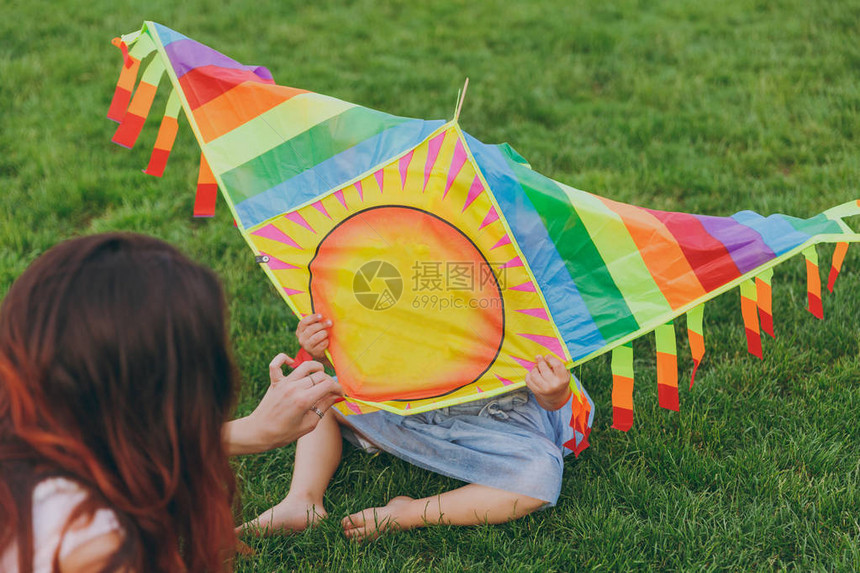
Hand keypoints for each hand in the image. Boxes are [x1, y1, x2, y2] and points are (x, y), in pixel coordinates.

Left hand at [224, 353, 342, 454]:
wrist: (259, 433)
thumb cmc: (284, 433)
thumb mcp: (309, 424)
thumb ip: (324, 407)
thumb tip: (335, 397)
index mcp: (304, 400)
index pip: (328, 385)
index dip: (338, 388)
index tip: (340, 394)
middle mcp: (294, 388)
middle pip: (319, 375)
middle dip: (329, 381)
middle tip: (331, 390)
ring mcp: (284, 383)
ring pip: (305, 365)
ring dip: (316, 367)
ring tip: (319, 375)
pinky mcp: (274, 382)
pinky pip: (277, 364)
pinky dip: (284, 359)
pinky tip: (291, 363)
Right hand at [297, 313, 331, 359]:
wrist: (320, 352)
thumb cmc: (318, 336)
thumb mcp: (314, 329)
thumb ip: (316, 322)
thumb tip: (326, 311)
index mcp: (300, 331)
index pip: (303, 322)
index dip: (312, 318)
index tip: (321, 315)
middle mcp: (301, 339)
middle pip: (311, 329)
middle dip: (322, 325)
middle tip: (330, 322)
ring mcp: (306, 346)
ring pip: (316, 337)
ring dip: (324, 333)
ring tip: (328, 333)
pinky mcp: (313, 352)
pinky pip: (322, 344)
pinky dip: (326, 341)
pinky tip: (327, 340)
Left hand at [525, 355, 571, 410]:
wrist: (556, 396)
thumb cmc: (560, 380)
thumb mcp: (564, 373)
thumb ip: (559, 364)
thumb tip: (546, 355)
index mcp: (563, 379)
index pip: (557, 365)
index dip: (550, 358)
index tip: (547, 356)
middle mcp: (554, 385)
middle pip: (543, 368)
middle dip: (540, 361)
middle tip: (538, 357)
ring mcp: (544, 389)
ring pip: (534, 374)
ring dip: (534, 368)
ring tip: (537, 368)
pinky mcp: (536, 391)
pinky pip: (528, 380)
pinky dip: (529, 375)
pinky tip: (533, 374)